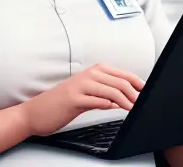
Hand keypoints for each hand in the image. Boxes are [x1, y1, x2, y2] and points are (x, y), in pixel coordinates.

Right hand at [19, 63, 145, 136]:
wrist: (37, 111)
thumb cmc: (61, 103)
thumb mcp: (86, 94)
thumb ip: (104, 93)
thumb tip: (124, 99)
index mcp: (92, 72)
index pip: (121, 74)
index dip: (136, 82)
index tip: (145, 91)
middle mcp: (87, 75)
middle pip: (119, 81)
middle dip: (134, 93)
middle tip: (141, 103)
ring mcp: (80, 86)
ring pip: (111, 90)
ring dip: (125, 100)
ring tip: (132, 108)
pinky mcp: (74, 99)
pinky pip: (96, 100)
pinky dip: (108, 104)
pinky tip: (115, 109)